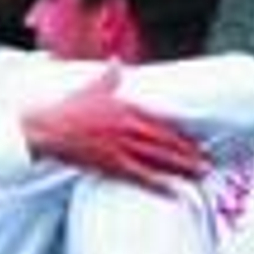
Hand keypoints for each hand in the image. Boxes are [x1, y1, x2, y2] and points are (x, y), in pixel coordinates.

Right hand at [21, 63, 209, 191]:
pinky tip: (174, 192)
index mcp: (127, 108)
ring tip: (199, 176)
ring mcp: (121, 146)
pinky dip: (159, 185)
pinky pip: (141, 176)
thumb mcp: (90, 87)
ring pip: (159, 158)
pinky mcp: (111, 163)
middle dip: (189, 153)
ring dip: (181, 168)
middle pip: (166, 141)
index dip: (180, 134)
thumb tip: (117, 61)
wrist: (45, 129)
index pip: (161, 122)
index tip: (197, 142)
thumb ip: (108, 76)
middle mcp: (129, 126)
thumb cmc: (66, 109)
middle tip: (208, 163)